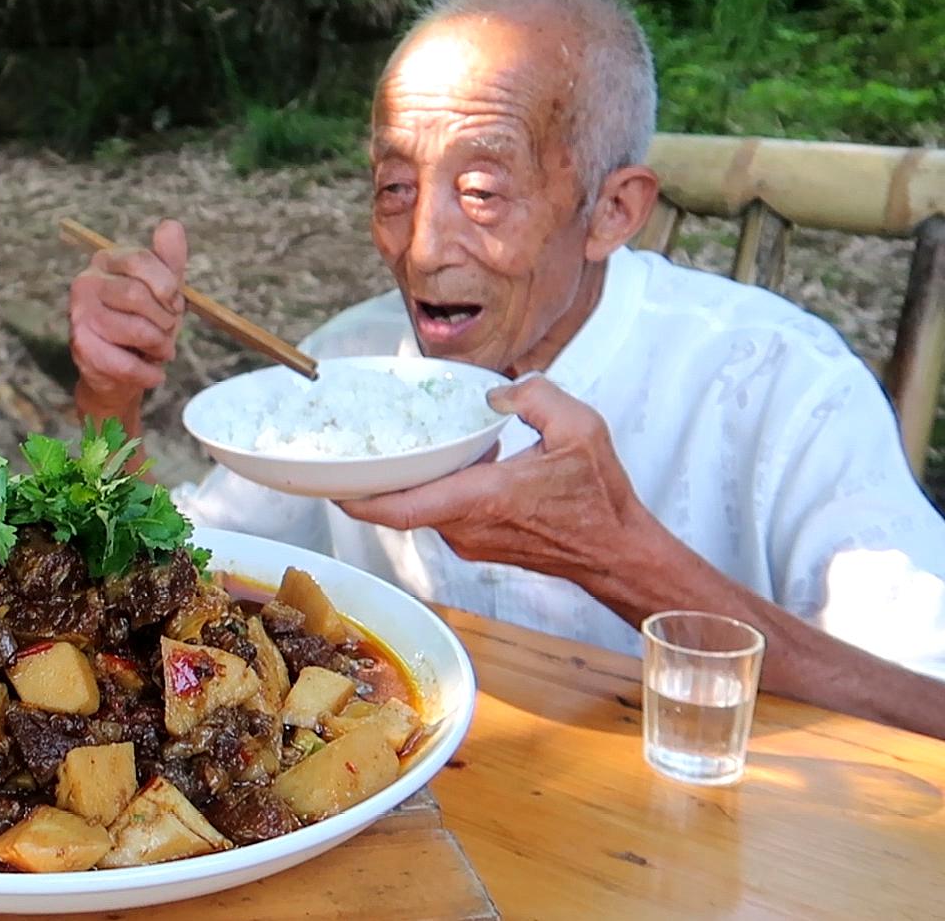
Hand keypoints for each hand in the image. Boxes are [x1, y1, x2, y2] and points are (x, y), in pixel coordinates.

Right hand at [67, 220, 188, 418]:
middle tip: (168, 331)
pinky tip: (152, 372)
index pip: (140, 259)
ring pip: (137, 330)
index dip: (167, 285)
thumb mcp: (163, 289)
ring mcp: (79, 315)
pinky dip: (149, 373)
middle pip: (137, 294)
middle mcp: (86, 283)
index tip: (175, 304)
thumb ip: (169, 259)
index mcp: (106, 261)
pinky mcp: (81, 348)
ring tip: (159, 351)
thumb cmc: (145, 322)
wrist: (120, 370)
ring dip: (160, 347)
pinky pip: (127, 363)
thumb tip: (171, 225)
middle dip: (165, 320)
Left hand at [335, 376, 658, 587]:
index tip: (327, 484)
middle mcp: (467, 526)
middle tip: (349, 450)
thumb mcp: (580, 428)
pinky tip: (450, 461)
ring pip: (421, 509)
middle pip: (400, 505)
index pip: (400, 509)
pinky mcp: (479, 545)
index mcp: (482, 499)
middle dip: (373, 481)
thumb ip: (536, 396)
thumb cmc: (600, 497)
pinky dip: (435, 490)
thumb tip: (497, 393)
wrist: (617, 551)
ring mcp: (471, 541)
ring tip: (396, 448)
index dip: (358, 499)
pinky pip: (441, 514)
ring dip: (408, 483)